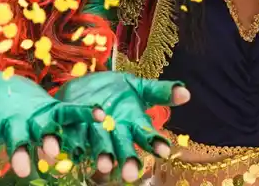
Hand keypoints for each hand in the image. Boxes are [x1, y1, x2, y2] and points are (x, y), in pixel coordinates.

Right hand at [0, 70, 98, 177]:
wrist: (10, 91)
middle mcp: (18, 128)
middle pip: (18, 144)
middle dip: (21, 155)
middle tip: (25, 171)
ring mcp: (38, 123)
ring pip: (45, 137)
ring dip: (51, 146)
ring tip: (56, 158)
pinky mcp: (56, 112)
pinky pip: (72, 113)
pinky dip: (86, 113)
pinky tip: (101, 113)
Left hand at [55, 72, 188, 182]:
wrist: (84, 85)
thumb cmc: (117, 90)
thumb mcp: (138, 86)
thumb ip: (160, 91)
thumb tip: (186, 93)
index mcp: (133, 123)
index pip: (147, 135)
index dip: (155, 143)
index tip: (164, 151)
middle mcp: (115, 133)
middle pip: (123, 148)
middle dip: (127, 160)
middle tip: (131, 174)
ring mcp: (94, 133)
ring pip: (99, 146)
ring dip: (102, 156)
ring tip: (104, 167)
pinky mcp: (72, 129)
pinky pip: (73, 138)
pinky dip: (73, 145)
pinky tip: (74, 149)